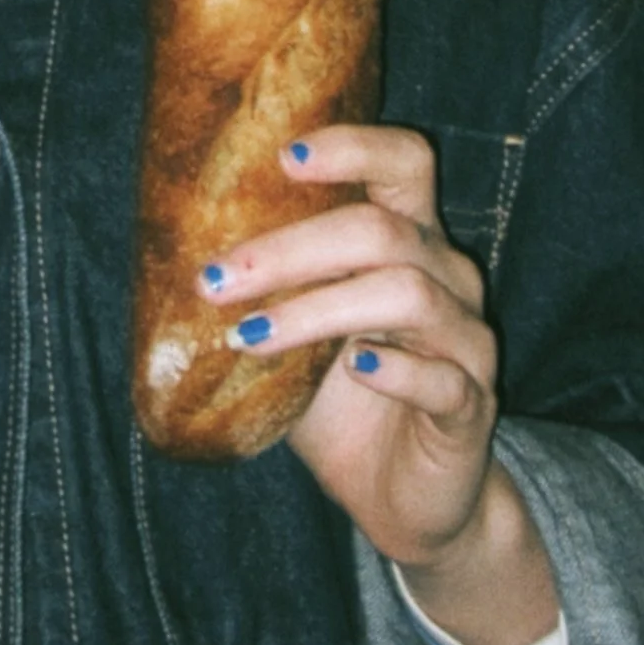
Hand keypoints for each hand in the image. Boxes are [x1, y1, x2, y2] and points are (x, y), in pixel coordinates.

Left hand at [198, 125, 559, 644]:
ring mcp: (467, 339)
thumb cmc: (341, 401)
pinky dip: (393, 368)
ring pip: (408, 292)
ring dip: (317, 309)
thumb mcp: (294, 335)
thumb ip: (264, 292)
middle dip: (291, 248)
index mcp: (410, 240)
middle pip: (384, 230)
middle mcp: (449, 276)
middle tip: (217, 279)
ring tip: (249, 335)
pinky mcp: (472, 405)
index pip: (406, 161)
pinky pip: (442, 376)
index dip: (353, 146)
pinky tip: (352, 369)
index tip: (283, 157)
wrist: (400, 498)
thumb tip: (171, 254)